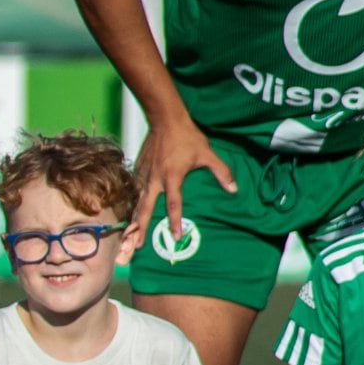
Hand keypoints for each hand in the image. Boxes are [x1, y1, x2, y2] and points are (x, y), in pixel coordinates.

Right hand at [130, 120, 238, 249]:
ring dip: (134, 219)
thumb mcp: (207, 154)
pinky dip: (131, 203)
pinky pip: (134, 190)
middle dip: (141, 228)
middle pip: (146, 208)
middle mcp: (155, 179)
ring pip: (137, 201)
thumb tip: (234, 189)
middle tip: (138, 245)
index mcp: (172, 177)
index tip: (175, 236)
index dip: (175, 221)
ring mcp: (144, 174)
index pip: (174, 205)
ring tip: (130, 235)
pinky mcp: (139, 169)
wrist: (165, 120)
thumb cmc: (187, 137)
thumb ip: (221, 172)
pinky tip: (130, 213)